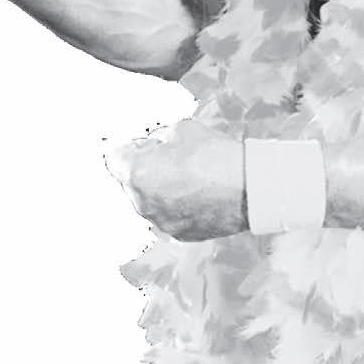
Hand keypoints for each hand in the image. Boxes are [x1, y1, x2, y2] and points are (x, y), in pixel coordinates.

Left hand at [106, 117, 246, 240]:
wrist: (249, 188)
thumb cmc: (215, 155)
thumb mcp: (180, 129)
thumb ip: (157, 139)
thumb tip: (152, 145)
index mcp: (136, 173)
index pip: (115, 158)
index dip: (131, 149)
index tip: (145, 147)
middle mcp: (141, 202)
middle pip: (130, 183)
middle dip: (145, 171)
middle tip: (172, 161)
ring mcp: (159, 221)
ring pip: (150, 202)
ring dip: (160, 191)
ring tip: (189, 179)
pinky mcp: (178, 234)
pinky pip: (168, 217)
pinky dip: (177, 208)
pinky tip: (198, 196)